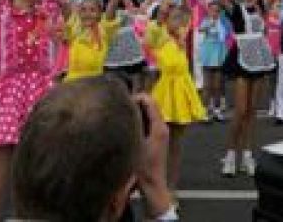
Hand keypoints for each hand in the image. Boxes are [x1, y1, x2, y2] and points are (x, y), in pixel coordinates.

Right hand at [133, 94, 171, 215]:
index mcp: (159, 126)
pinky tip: (128, 125)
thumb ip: (134, 124)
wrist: (152, 185)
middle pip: (150, 104)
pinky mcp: (157, 137)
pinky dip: (139, 118)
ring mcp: (161, 132)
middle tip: (120, 107)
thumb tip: (127, 106)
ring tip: (122, 114)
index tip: (122, 103)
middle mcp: (162, 126)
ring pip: (149, 112)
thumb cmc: (143, 167)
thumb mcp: (135, 144)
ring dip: (137, 110)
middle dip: (136, 102)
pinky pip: (149, 120)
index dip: (135, 97)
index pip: (149, 100)